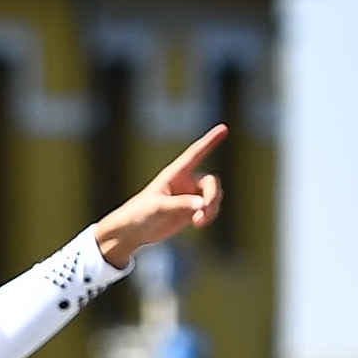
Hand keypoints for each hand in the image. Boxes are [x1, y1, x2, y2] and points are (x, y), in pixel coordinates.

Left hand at [93, 125, 227, 266]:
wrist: (133, 230)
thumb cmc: (140, 213)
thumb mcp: (159, 207)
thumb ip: (181, 205)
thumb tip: (203, 205)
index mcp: (175, 173)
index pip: (195, 153)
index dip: (210, 141)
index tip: (224, 127)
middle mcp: (185, 182)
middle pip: (211, 182)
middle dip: (212, 196)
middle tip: (205, 210)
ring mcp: (190, 196)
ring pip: (213, 196)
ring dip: (212, 208)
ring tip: (199, 222)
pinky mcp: (191, 210)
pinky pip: (209, 208)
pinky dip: (208, 215)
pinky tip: (198, 224)